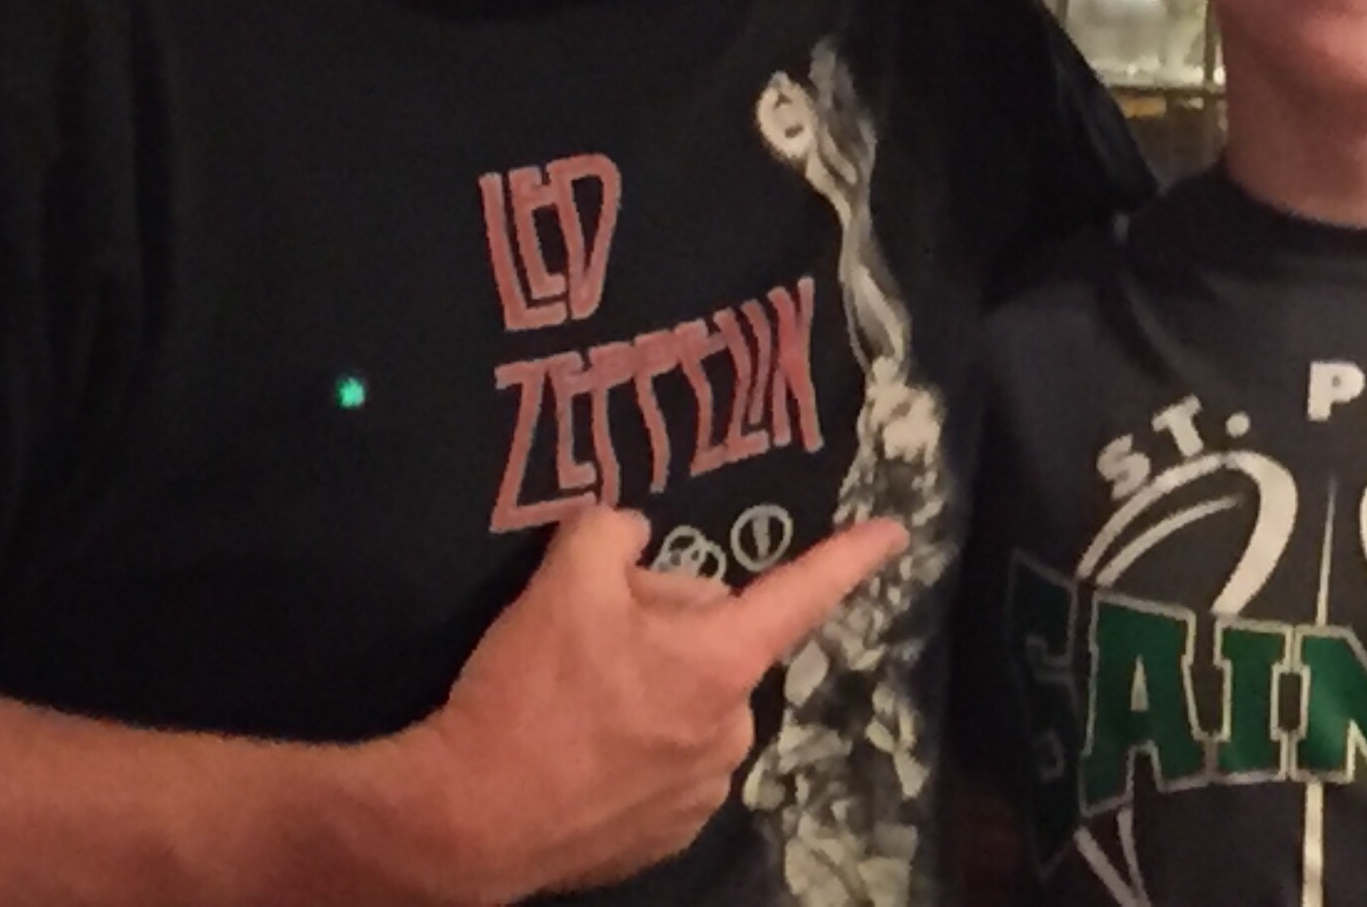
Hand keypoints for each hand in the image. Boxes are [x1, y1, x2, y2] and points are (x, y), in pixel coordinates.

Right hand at [404, 506, 908, 900]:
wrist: (472, 818)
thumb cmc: (530, 691)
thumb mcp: (563, 576)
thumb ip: (610, 531)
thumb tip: (632, 538)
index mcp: (721, 662)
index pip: (801, 594)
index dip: (849, 557)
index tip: (895, 534)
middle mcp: (730, 729)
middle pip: (713, 642)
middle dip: (667, 625)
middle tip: (593, 628)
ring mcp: (701, 790)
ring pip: (688, 702)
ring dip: (650, 686)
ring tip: (575, 695)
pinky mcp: (664, 835)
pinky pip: (664, 760)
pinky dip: (631, 743)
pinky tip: (577, 744)